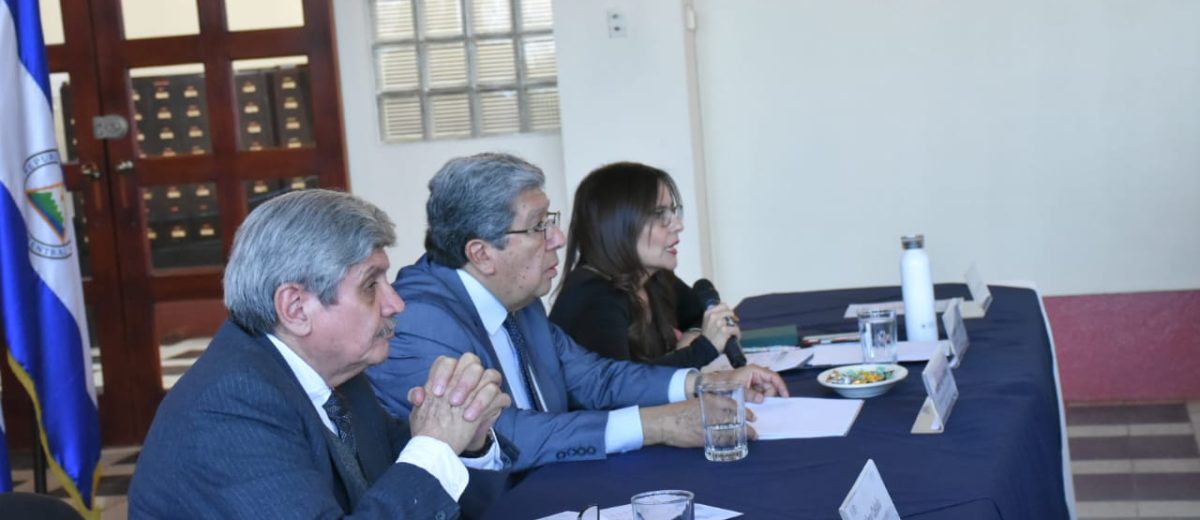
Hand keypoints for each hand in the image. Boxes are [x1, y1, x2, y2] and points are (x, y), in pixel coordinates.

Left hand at [408, 353, 506, 420]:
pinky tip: (473, 418)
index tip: (436, 393)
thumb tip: (417, 394)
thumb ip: (417, 398)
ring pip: (490, 374)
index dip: (442, 373)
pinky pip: (501, 396)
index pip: (448, 361)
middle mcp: (469, 375)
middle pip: (472, 362)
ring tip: (463, 413)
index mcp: (450, 372)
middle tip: (453, 401)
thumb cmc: (436, 419)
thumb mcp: (422, 410)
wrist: (446, 442)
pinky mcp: (497, 400)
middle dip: (463, 381)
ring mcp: (485, 385)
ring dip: (477, 393)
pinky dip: (488, 405)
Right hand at [639, 400, 758, 447]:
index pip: (732, 404)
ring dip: (742, 435)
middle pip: (735, 419)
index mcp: (709, 401)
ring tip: (750, 438)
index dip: (744, 411)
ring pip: (731, 430)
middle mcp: (712, 411)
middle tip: (753, 431)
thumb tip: (720, 412)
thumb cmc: (677, 412)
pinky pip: (721, 441)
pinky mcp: (704, 437)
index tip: (751, 416)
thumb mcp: (695, 403)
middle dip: (746, 426)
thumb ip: (708, 406)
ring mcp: (708, 425)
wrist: (664, 422)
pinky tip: (736, 446)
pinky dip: (730, 443)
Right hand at [700, 303, 740, 351]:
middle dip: (733, 318)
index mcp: (708, 313)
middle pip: (729, 312)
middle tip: (733, 323)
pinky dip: (737, 334)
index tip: (730, 315)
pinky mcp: (724, 330)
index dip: (728, 310)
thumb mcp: (707, 322)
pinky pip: (735, 329)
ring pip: (733, 322)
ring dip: (734, 328)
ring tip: (733, 333)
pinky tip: (735, 337)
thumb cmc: (707, 336)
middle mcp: (713, 316)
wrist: (705, 347)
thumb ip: (715, 316)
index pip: (722, 305)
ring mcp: (719, 322)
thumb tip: (728, 315)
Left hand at [701, 365, 788, 402]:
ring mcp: (754, 382)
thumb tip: (762, 399)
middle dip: (769, 395)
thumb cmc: (724, 383)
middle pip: (771, 386)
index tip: (785, 397)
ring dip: (762, 398)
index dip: (781, 386)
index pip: (773, 377)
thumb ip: (750, 394)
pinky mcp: (751, 388)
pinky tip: (752, 402)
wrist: (712, 386)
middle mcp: (756, 375)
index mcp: (755, 371)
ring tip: (751, 400)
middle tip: (760, 401)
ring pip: (766, 392)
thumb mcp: (737, 388)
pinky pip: (760, 395)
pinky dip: (758, 400)